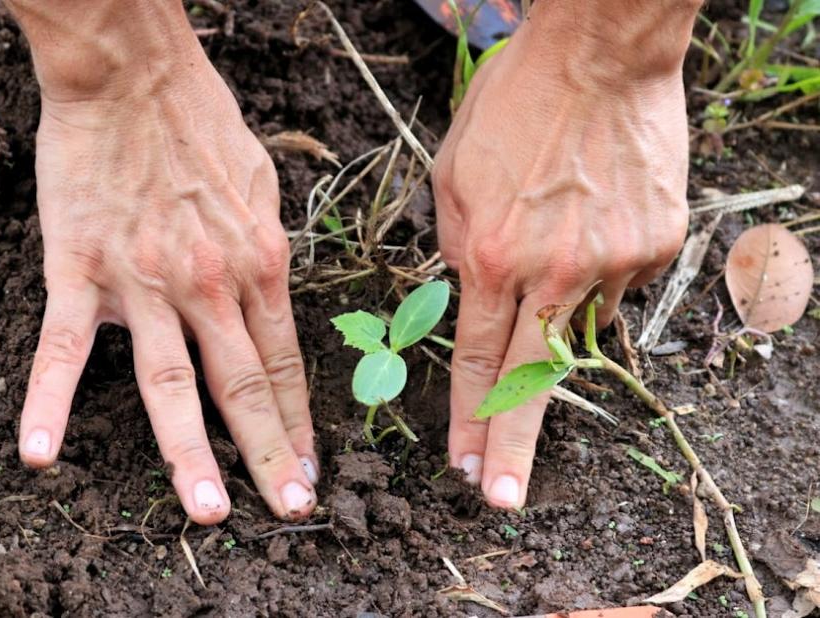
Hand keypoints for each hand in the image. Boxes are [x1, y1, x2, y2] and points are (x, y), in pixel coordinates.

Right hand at [13, 9, 317, 522]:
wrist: (133, 73)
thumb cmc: (201, 121)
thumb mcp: (263, 183)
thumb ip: (270, 247)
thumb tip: (276, 286)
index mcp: (261, 264)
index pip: (283, 364)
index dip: (298, 423)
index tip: (309, 469)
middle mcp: (211, 285)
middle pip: (243, 387)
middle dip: (269, 455)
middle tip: (289, 510)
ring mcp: (146, 284)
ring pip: (171, 385)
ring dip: (188, 454)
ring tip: (206, 511)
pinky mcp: (81, 270)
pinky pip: (65, 347)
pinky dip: (48, 401)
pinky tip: (40, 453)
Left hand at [433, 0, 697, 507]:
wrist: (600, 55)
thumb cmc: (513, 106)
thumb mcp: (452, 175)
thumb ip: (456, 247)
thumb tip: (469, 292)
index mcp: (492, 259)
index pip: (478, 362)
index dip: (469, 421)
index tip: (466, 468)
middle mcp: (554, 274)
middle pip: (532, 380)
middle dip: (514, 447)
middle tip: (503, 498)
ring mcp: (613, 263)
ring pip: (582, 319)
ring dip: (563, 302)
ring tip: (557, 238)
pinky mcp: (656, 245)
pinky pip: (620, 279)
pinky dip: (599, 264)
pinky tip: (591, 218)